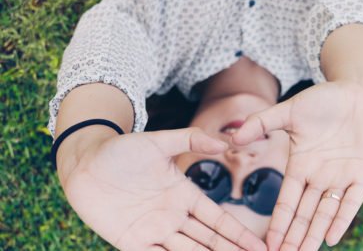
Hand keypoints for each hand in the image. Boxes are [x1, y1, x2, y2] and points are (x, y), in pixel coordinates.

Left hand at [58, 127, 266, 250]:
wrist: (84, 163)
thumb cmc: (121, 150)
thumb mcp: (159, 142)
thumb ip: (191, 140)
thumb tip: (224, 142)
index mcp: (184, 194)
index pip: (218, 219)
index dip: (238, 233)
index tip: (259, 246)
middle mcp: (173, 216)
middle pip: (209, 240)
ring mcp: (153, 230)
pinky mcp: (131, 241)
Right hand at [232, 81, 362, 250]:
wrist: (358, 90)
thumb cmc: (324, 99)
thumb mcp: (290, 110)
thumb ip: (262, 122)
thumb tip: (234, 136)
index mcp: (300, 165)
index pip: (287, 202)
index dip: (278, 223)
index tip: (268, 244)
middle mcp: (319, 176)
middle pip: (304, 214)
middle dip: (294, 237)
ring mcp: (342, 177)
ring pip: (325, 213)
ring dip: (314, 235)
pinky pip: (351, 202)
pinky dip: (342, 220)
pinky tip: (331, 239)